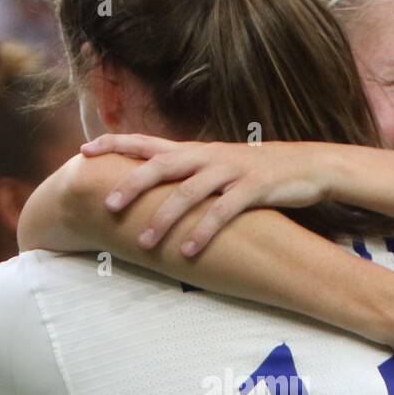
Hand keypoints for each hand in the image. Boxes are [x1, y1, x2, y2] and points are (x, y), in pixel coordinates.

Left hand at [81, 134, 329, 253]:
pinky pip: (223, 211)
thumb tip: (155, 191)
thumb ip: (188, 175)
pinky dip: (203, 232)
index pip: (147, 142)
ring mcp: (231, 171)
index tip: (84, 151)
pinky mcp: (254, 188)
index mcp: (196, 151)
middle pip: (162, 165)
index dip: (115, 143)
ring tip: (143, 243)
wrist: (309, 166)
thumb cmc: (257, 172)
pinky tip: (186, 252)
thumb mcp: (218, 168)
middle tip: (107, 206)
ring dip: (164, 218)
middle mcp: (208, 156)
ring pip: (189, 192)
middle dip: (132, 185)